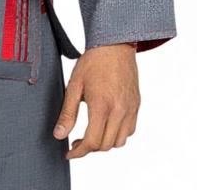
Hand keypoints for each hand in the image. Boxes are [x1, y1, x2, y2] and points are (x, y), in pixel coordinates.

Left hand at [52, 42, 139, 158]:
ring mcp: (130, 109)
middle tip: (76, 142)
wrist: (114, 44)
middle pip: (105, 145)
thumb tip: (59, 134)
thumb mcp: (74, 85)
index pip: (92, 142)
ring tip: (91, 134)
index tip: (69, 153)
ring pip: (119, 142)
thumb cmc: (93, 61)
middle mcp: (119, 110)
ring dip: (104, 143)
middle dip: (89, 149)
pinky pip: (129, 131)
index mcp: (101, 105)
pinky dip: (118, 134)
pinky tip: (106, 125)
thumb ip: (68, 112)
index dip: (79, 152)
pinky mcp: (136, 105)